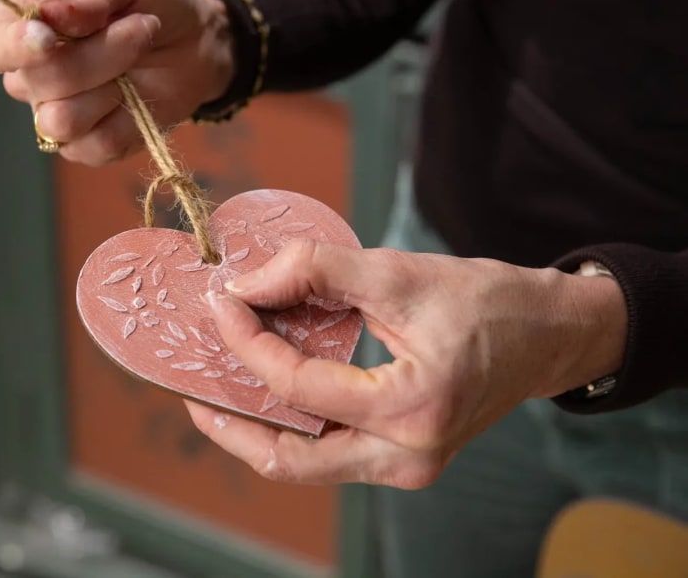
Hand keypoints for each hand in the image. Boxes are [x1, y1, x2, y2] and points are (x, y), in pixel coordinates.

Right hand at [0, 0, 234, 164]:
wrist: (198, 40)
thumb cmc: (153, 0)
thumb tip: (52, 15)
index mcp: (25, 24)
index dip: (19, 46)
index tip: (50, 37)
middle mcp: (32, 74)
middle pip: (41, 82)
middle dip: (102, 54)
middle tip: (141, 27)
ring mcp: (57, 114)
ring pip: (63, 121)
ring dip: (113, 88)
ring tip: (140, 60)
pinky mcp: (89, 146)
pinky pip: (95, 146)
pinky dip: (128, 121)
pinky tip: (139, 97)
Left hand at [187, 239, 626, 487]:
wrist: (547, 335)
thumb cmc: (488, 302)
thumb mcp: (399, 273)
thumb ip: (318, 270)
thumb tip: (247, 281)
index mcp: (414, 409)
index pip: (299, 387)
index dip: (247, 342)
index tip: (220, 303)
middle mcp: (408, 457)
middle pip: (289, 457)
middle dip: (231, 419)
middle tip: (190, 382)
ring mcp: (405, 467)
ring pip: (305, 462)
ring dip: (256, 424)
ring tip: (219, 383)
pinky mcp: (402, 459)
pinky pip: (328, 452)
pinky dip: (291, 421)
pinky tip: (268, 385)